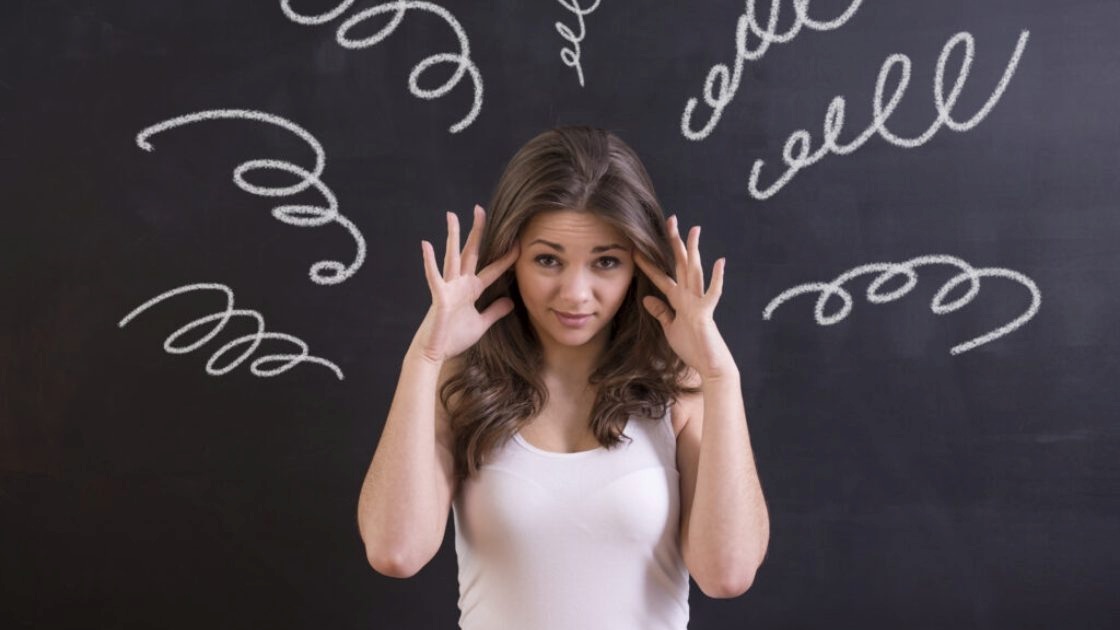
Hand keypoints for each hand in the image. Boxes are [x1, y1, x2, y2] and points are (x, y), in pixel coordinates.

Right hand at [412, 205, 519, 363]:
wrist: (434, 354)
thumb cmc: (454, 339)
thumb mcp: (481, 324)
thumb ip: (494, 311)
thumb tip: (511, 301)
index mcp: (471, 290)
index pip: (493, 269)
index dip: (505, 257)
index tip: (518, 242)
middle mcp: (459, 284)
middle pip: (471, 253)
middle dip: (477, 232)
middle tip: (480, 210)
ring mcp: (448, 288)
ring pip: (452, 257)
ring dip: (453, 236)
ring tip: (452, 215)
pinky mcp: (438, 296)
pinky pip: (434, 276)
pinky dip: (429, 261)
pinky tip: (426, 244)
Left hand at [634, 215, 735, 379]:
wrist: (709, 365)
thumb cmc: (691, 347)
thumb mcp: (669, 328)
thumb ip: (660, 312)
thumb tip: (647, 298)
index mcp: (678, 300)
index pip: (660, 276)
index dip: (647, 263)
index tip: (635, 248)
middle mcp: (688, 296)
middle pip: (680, 264)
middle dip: (673, 243)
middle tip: (670, 220)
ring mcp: (698, 303)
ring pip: (695, 271)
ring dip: (694, 251)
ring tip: (694, 230)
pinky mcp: (706, 314)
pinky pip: (712, 294)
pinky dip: (717, 279)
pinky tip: (719, 262)